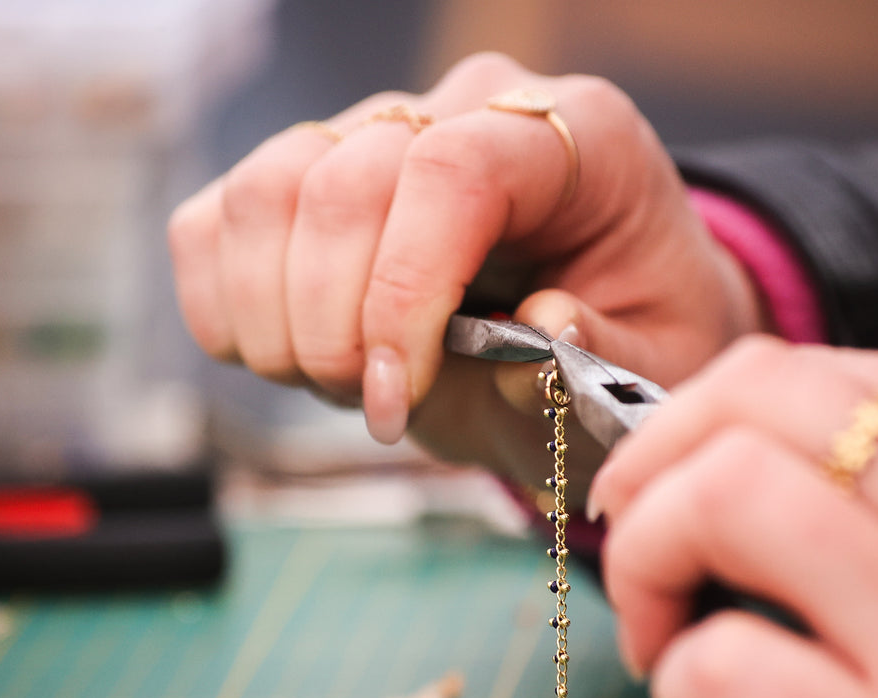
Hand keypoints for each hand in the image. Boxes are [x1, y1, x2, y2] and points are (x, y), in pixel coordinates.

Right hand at [168, 53, 760, 492]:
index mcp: (578, 138)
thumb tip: (536, 330)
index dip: (404, 288)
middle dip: (335, 326)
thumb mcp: (662, 364)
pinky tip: (287, 358)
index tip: (398, 392)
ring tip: (339, 385)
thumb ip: (610, 354)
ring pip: (265, 191)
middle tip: (378, 408)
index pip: (454, 170)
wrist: (605, 318)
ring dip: (277, 322)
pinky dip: (225, 308)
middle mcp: (469, 110)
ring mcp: (378, 131)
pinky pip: (215, 220)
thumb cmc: (638, 333)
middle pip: (342, 181)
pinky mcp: (307, 175)